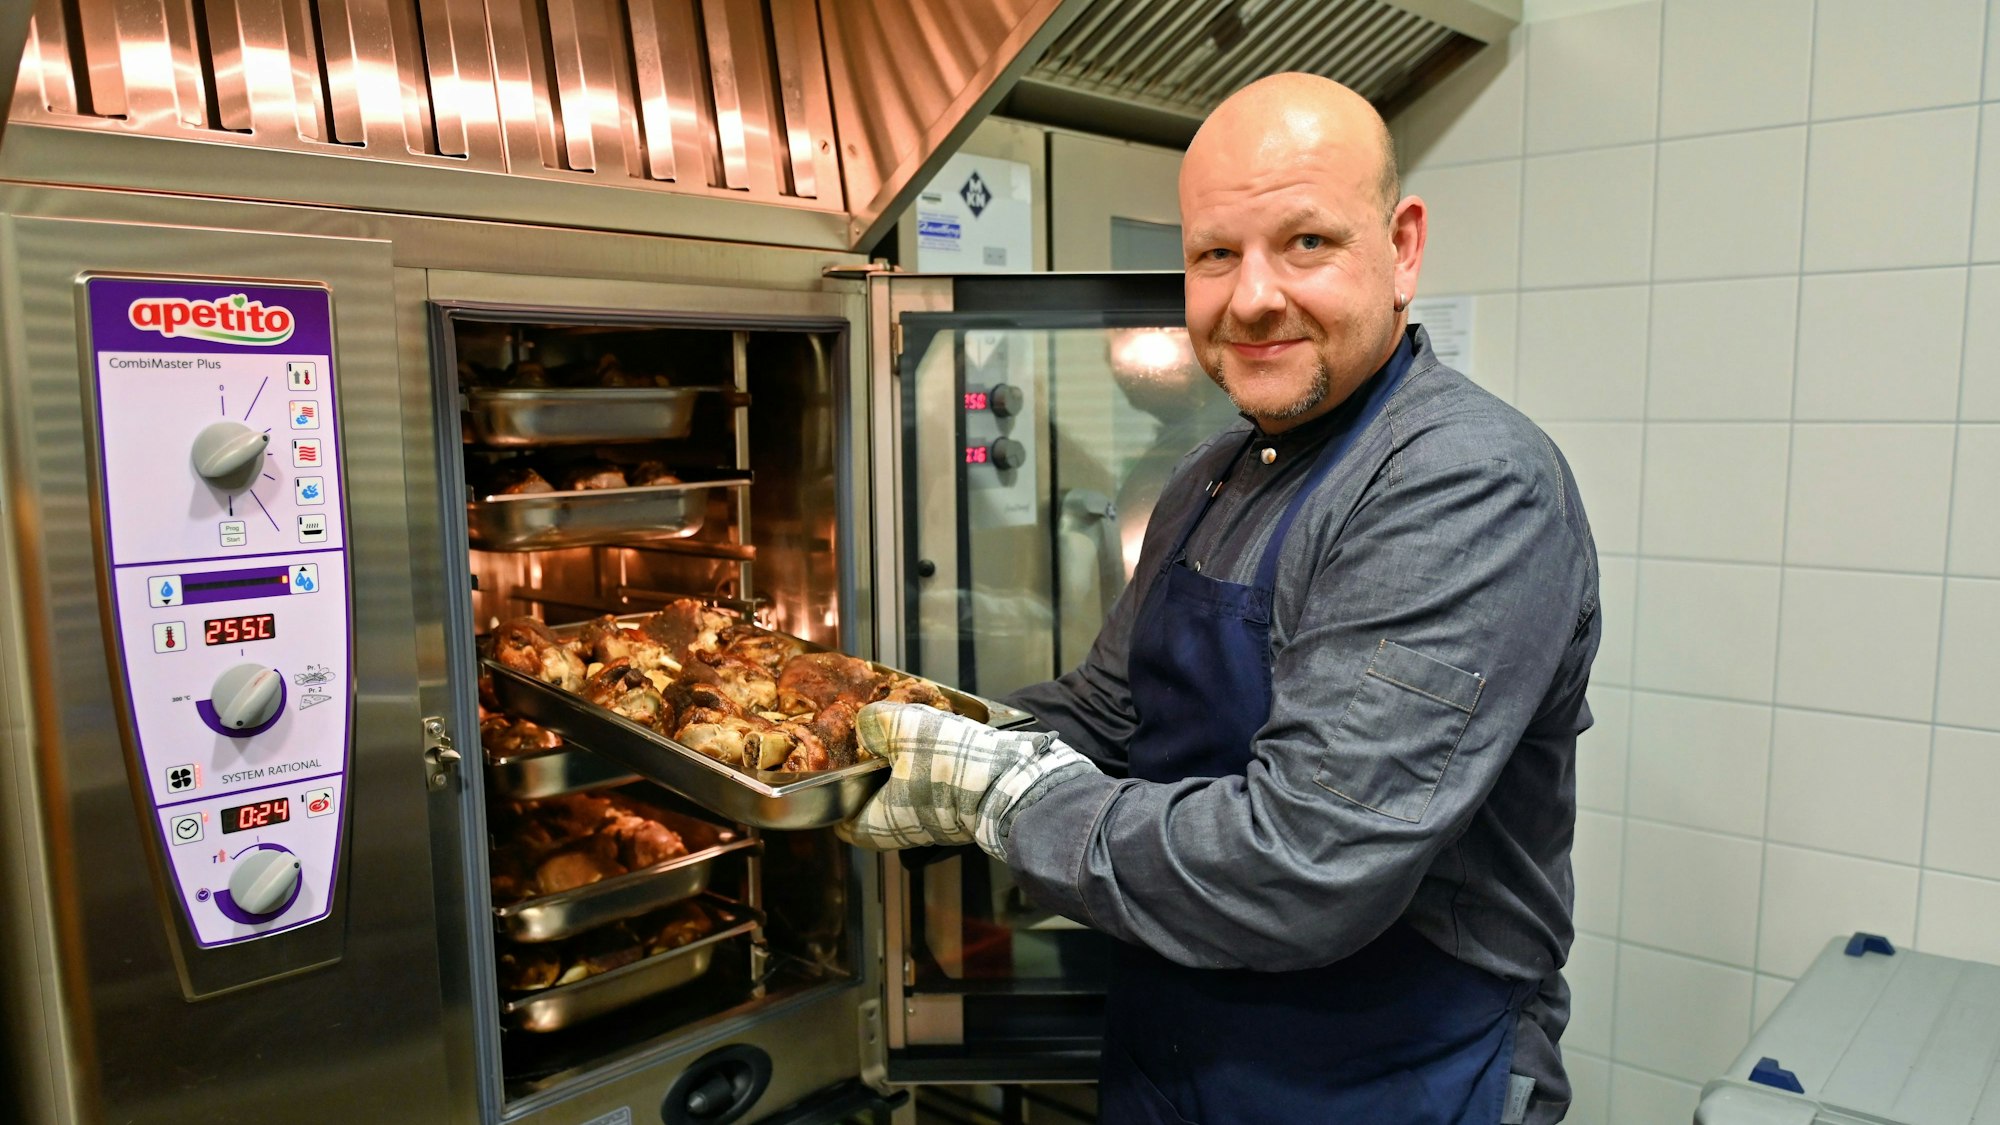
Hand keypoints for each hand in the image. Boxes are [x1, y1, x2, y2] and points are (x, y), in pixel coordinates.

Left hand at [837, 702, 1092, 858]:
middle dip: (874, 774)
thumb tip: (867, 724)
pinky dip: (932, 771)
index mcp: (877, 823)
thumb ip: (875, 723)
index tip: (841, 765)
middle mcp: (904, 833)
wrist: (1015, 784)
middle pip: (875, 805)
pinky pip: (935, 791)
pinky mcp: (961, 814)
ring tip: (910, 737)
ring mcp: (935, 826)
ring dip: (907, 769)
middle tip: (874, 743)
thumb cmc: (954, 767)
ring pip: (907, 796)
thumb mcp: (903, 729)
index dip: (838, 790)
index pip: (841, 819)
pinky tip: (941, 745)